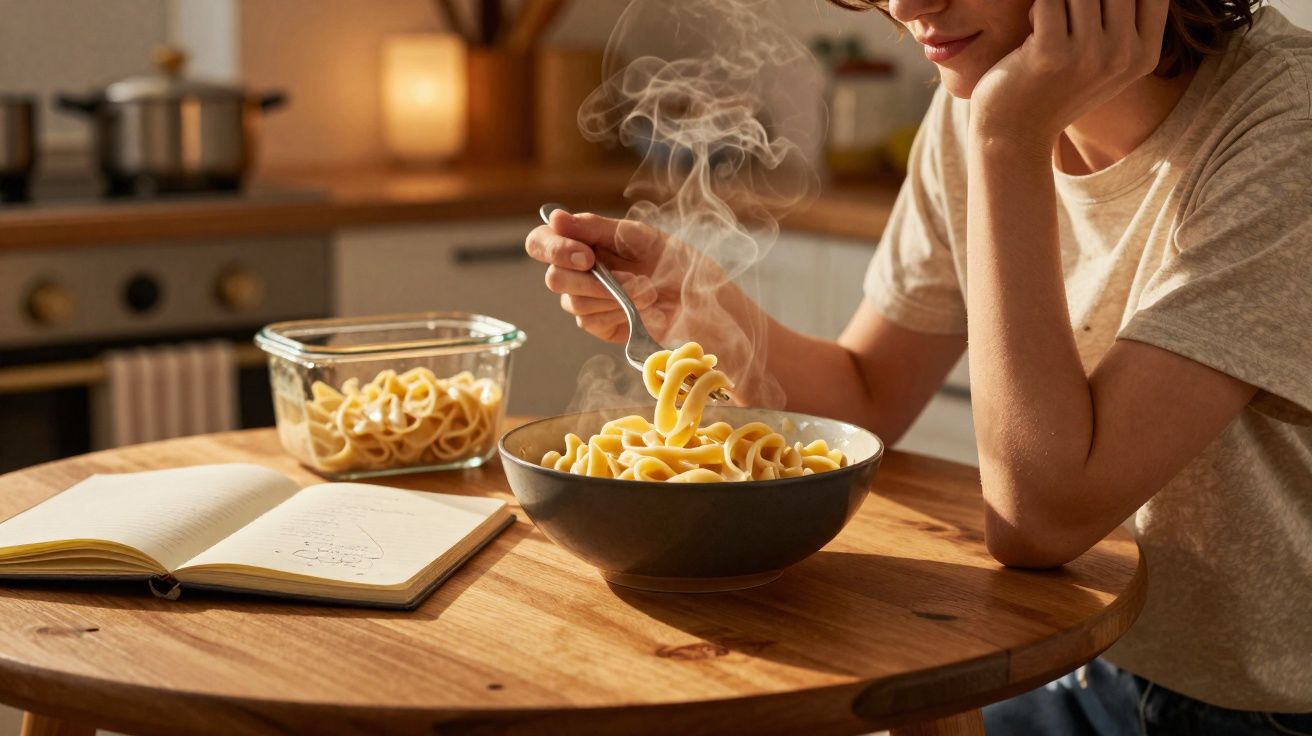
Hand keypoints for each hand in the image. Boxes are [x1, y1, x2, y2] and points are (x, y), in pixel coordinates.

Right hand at [524, 211, 702, 343]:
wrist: (706, 301)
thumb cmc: (676, 262)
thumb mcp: (639, 236)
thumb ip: (595, 228)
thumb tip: (554, 218)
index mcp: (584, 242)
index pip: (541, 242)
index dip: (553, 248)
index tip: (586, 256)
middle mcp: (580, 271)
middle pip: (554, 278)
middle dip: (593, 280)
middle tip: (635, 279)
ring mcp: (589, 301)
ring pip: (574, 302)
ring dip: (615, 296)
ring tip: (650, 290)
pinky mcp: (602, 326)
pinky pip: (591, 321)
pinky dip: (619, 312)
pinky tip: (645, 308)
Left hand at [970, 0, 1169, 143]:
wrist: (1014, 135)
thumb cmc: (1054, 89)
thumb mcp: (1104, 62)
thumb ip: (1122, 23)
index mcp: (1144, 57)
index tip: (1094, 9)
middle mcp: (1124, 56)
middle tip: (1064, 14)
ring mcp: (1089, 55)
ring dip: (1060, 0)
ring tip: (1049, 17)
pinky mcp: (1051, 53)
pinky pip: (1048, 0)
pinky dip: (1038, 5)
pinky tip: (1033, 25)